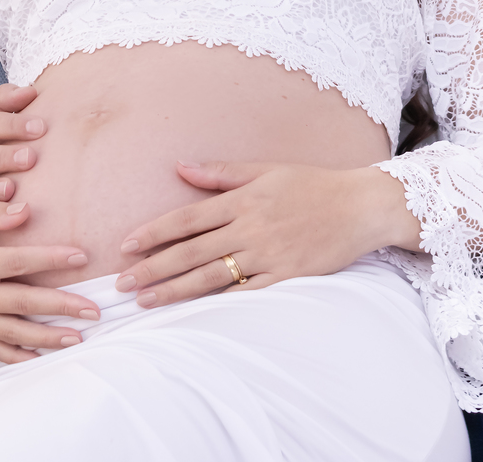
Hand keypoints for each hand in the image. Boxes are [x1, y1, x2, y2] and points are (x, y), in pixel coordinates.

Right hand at [0, 192, 99, 364]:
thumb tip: (26, 212)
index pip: (16, 263)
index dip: (50, 258)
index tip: (82, 255)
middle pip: (20, 304)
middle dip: (60, 307)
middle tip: (94, 310)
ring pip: (10, 334)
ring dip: (46, 337)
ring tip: (78, 337)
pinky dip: (17, 356)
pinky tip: (41, 359)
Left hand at [114, 160, 420, 307]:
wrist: (359, 206)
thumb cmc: (311, 184)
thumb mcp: (265, 169)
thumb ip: (221, 172)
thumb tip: (180, 168)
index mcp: (241, 199)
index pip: (187, 218)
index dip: (154, 233)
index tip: (126, 245)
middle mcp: (249, 227)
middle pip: (191, 251)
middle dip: (153, 268)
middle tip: (122, 283)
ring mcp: (267, 255)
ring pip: (211, 276)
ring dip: (175, 290)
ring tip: (146, 301)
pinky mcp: (285, 277)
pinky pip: (245, 294)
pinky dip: (217, 304)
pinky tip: (193, 314)